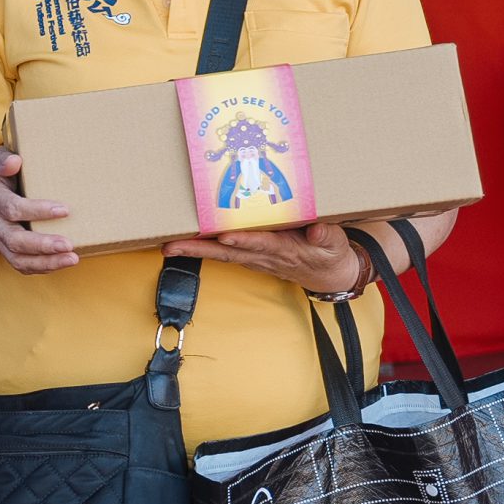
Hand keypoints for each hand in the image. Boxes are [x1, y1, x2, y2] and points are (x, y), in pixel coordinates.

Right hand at [0, 146, 76, 272]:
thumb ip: (2, 159)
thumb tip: (14, 162)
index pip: (11, 208)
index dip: (37, 211)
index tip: (64, 210)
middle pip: (13, 239)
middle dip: (42, 244)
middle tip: (68, 244)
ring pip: (17, 258)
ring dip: (45, 262)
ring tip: (71, 258)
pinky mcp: (4, 248)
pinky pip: (20, 264)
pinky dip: (42, 267)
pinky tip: (62, 262)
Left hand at [163, 220, 360, 292]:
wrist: (328, 275)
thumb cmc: (329, 253)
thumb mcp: (335, 244)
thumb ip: (327, 235)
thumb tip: (317, 229)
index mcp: (285, 249)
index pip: (261, 244)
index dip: (244, 240)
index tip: (225, 236)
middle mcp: (264, 255)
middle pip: (227, 252)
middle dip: (199, 250)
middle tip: (172, 247)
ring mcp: (254, 257)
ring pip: (220, 253)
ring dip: (194, 250)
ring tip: (168, 246)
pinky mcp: (250, 255)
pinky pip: (223, 252)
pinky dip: (204, 248)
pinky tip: (185, 242)